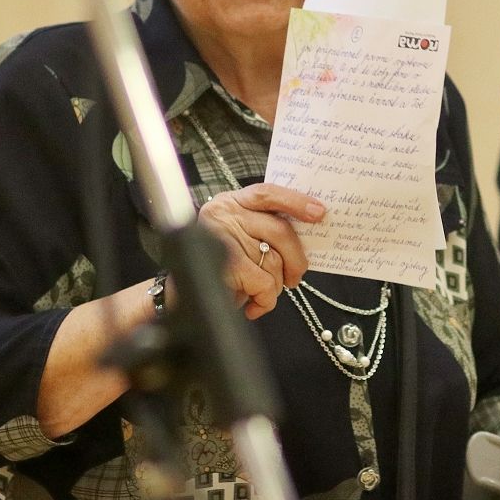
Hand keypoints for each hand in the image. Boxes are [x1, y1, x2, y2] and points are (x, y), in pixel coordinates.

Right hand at [196, 184, 325, 318]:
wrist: (180, 293)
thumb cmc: (218, 265)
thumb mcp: (240, 237)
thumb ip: (264, 229)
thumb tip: (306, 236)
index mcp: (232, 202)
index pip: (268, 193)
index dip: (295, 201)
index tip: (319, 212)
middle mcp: (224, 214)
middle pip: (279, 230)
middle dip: (296, 258)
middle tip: (296, 277)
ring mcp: (223, 237)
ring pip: (273, 261)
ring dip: (275, 286)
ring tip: (262, 294)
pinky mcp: (224, 265)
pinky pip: (263, 283)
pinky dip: (265, 300)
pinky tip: (254, 306)